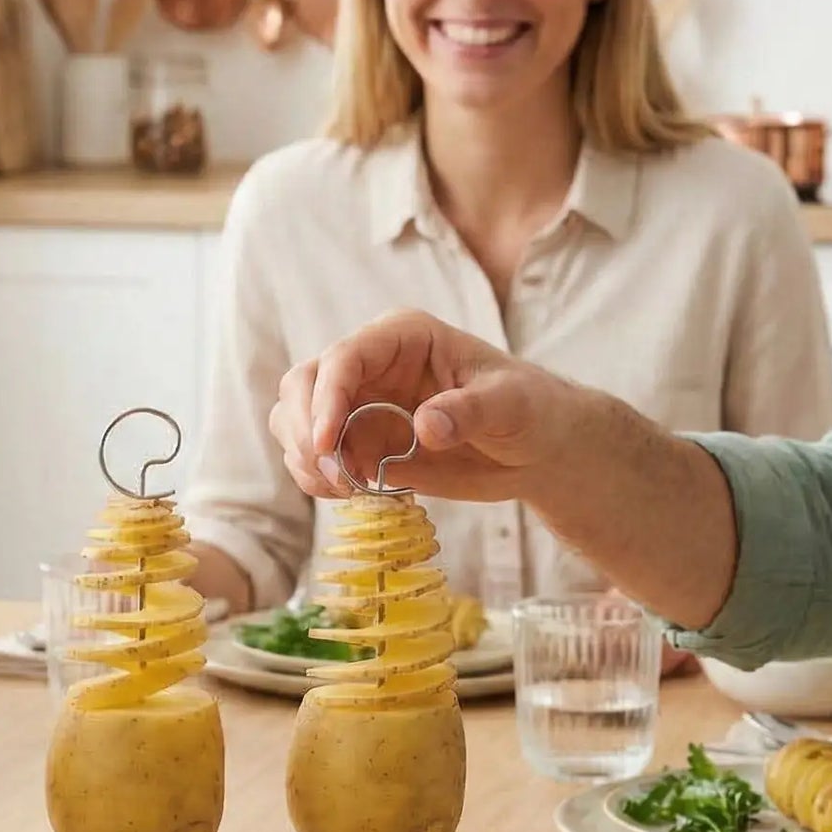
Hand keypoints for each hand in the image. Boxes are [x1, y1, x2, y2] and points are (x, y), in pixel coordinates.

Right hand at [271, 311, 551, 502]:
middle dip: (305, 430)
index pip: (344, 357)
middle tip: (334, 476)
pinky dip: (317, 477)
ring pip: (295, 419)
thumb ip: (470, 411)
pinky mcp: (359, 442)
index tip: (326, 443)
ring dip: (305, 457)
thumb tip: (425, 426)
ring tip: (343, 489)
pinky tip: (347, 494)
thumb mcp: (511, 405)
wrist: (535, 450)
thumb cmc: (530, 410)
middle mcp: (371, 365)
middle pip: (303, 384)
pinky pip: (314, 456)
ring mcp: (360, 404)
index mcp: (402, 337)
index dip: (326, 398)